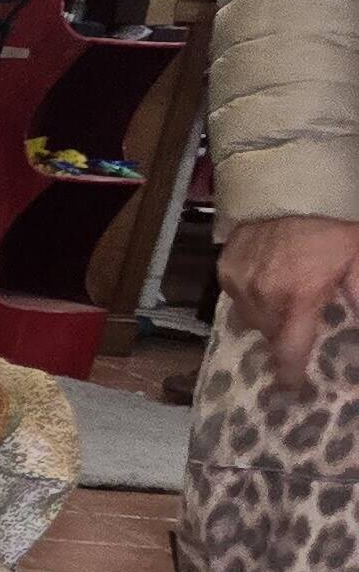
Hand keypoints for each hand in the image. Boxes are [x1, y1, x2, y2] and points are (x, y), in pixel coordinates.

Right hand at [221, 215, 358, 374]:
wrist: (291, 183)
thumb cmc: (335, 223)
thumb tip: (358, 340)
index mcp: (296, 299)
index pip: (288, 352)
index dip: (290, 374)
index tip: (291, 388)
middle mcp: (261, 298)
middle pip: (270, 336)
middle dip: (285, 337)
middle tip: (301, 327)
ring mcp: (239, 284)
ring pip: (251, 319)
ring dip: (269, 318)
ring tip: (285, 302)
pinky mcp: (226, 269)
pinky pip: (237, 297)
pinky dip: (253, 296)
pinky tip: (269, 280)